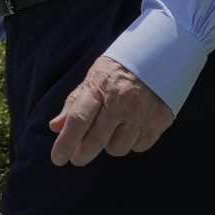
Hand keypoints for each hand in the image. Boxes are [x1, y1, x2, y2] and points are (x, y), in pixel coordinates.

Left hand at [47, 54, 173, 165]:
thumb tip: (55, 127)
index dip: (65, 143)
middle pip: (95, 140)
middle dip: (83, 154)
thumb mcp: (93, 78)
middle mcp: (121, 101)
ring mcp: (141, 113)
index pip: (78, 120)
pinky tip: (133, 126)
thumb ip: (74, 103)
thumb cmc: (118, 70)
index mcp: (100, 87)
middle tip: (78, 157)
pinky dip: (133, 142)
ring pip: (117, 148)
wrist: (159, 56)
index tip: (57, 159)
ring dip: (111, 144)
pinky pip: (138, 147)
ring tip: (114, 128)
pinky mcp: (159, 122)